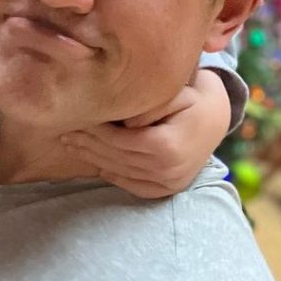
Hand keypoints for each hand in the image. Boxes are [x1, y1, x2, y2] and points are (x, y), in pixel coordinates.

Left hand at [61, 69, 230, 198]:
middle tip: (64, 134)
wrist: (217, 117)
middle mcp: (169, 170)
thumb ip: (146, 105)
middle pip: (116, 158)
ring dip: (94, 160)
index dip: (95, 130)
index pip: (118, 140)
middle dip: (87, 145)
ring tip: (72, 146)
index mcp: (167, 147)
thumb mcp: (172, 91)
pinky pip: (134, 186)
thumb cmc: (191, 96)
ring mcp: (170, 183)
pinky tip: (97, 163)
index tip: (76, 118)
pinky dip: (114, 176)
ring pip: (121, 173)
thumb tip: (122, 120)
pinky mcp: (169, 189)